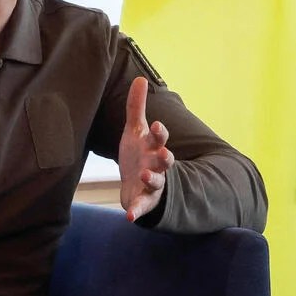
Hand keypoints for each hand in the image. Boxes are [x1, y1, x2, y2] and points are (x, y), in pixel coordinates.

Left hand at [118, 77, 174, 221]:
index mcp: (153, 147)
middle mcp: (155, 165)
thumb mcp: (135, 130)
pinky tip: (129, 217)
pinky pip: (140, 207)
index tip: (156, 125)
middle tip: (165, 154)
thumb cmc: (138, 153)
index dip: (159, 132)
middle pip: (165, 160)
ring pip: (155, 182)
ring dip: (152, 179)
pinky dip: (136, 212)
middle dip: (165, 157)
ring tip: (144, 176)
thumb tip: (140, 78)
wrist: (137, 183)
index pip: (160, 137)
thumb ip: (136, 106)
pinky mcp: (142, 201)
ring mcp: (151, 184)